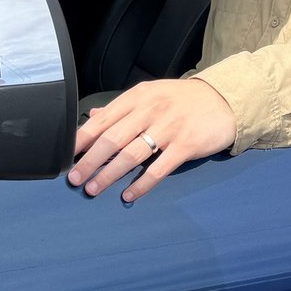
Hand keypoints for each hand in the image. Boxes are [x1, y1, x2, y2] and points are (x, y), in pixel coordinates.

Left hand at [68, 78, 235, 201]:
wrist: (224, 100)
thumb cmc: (183, 100)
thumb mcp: (151, 95)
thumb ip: (122, 108)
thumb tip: (93, 116)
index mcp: (138, 97)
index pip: (102, 119)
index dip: (81, 140)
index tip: (65, 156)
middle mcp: (151, 110)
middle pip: (112, 139)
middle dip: (89, 161)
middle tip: (74, 178)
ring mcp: (169, 128)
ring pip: (131, 155)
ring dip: (109, 174)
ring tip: (93, 188)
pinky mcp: (186, 145)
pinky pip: (159, 168)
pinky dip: (142, 184)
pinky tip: (128, 195)